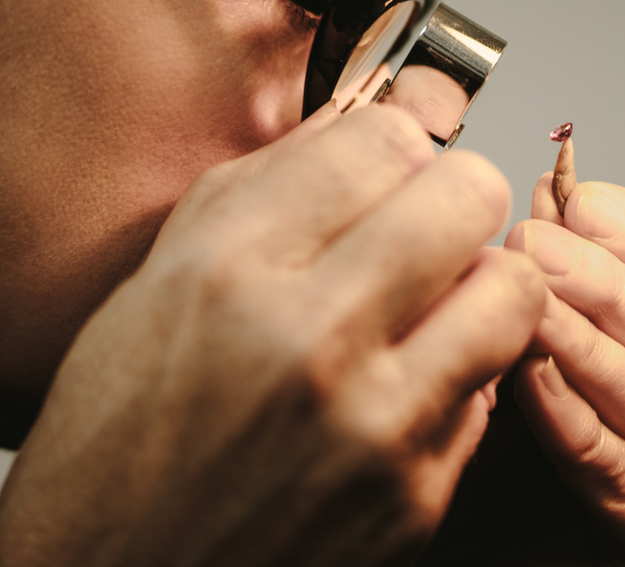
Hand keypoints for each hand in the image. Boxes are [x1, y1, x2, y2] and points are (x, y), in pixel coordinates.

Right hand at [0, 104, 544, 566]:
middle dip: (450, 197)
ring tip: (433, 302)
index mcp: (224, 272)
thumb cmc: (112, 454)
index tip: (381, 167)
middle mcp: (306, 339)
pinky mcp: (414, 500)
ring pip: (511, 288)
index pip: (378, 139)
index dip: (388, 143)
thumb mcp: (151, 294)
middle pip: (466, 194)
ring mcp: (372, 426)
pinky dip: (457, 379)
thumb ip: (259, 195)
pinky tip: (398, 392)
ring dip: (479, 282)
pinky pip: (490, 393)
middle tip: (424, 225)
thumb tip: (361, 124)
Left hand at [505, 174, 624, 564]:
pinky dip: (579, 429)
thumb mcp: (504, 365)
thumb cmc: (494, 483)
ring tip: (529, 304)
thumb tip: (541, 201)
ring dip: (587, 346)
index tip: (576, 198)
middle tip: (533, 242)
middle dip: (600, 281)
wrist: (488, 564)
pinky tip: (536, 386)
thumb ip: (532, 294)